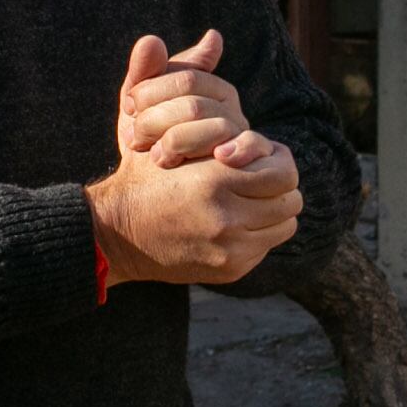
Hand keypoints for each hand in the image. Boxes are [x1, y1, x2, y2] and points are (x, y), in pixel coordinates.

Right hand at [87, 131, 302, 287]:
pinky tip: (234, 224)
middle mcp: (226, 217)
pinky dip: (257, 234)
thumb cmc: (147, 178)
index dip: (278, 160)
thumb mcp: (175, 144)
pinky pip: (265, 247)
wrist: (116, 233)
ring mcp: (229, 249)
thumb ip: (221, 137)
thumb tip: (265, 143)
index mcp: (214, 180)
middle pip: (290, 200)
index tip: (265, 156)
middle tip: (262, 179)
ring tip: (250, 201)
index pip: (283, 173)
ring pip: (284, 226)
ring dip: (273, 212)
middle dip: (279, 186)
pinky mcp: (229, 270)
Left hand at [117, 30, 246, 165]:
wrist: (147, 190)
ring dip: (179, 141)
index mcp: (211, 89)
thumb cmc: (145, 141)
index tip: (128, 107)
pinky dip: (238, 150)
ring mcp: (242, 136)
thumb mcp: (137, 105)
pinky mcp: (250, 165)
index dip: (152, 91)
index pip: (187, 78)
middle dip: (157, 120)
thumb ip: (144, 72)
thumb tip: (154, 40)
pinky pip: (251, 148)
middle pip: (196, 104)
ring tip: (156, 157)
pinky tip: (218, 158)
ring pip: (217, 127)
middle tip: (135, 138)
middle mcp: (231, 110)